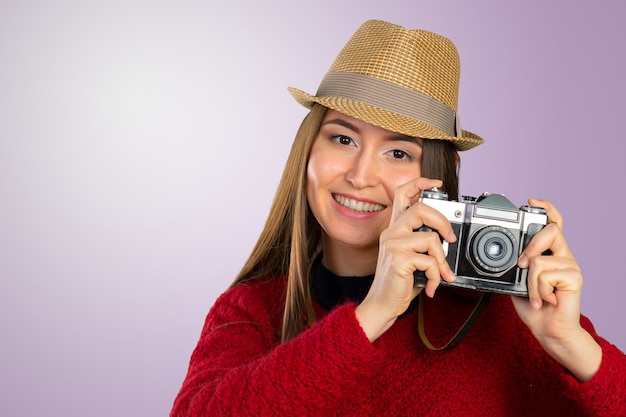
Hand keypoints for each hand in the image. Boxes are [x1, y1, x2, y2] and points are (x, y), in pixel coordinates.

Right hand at [355, 177, 455, 341]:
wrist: (382, 305)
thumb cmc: (399, 283)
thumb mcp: (414, 258)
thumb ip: (425, 244)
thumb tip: (448, 240)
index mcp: (395, 228)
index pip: (403, 194)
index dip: (420, 182)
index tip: (436, 183)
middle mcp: (391, 232)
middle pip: (421, 208)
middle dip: (443, 223)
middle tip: (450, 240)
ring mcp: (393, 244)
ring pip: (430, 238)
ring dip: (442, 260)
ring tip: (440, 274)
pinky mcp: (398, 259)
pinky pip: (430, 260)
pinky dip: (436, 275)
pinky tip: (431, 285)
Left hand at [511, 198, 600, 380]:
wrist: (548, 330)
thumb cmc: (533, 306)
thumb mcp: (517, 281)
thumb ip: (515, 265)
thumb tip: (503, 256)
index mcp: (550, 253)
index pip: (553, 223)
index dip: (545, 208)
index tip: (530, 201)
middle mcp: (563, 255)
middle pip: (551, 230)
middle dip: (531, 246)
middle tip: (522, 264)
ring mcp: (570, 265)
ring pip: (538, 260)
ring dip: (529, 283)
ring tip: (535, 296)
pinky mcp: (574, 278)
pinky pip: (544, 275)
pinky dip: (537, 291)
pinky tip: (545, 300)